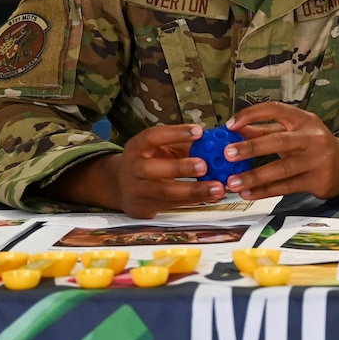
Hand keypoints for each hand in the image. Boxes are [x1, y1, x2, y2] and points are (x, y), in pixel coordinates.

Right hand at [45, 123, 223, 218]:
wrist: (121, 186)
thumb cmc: (150, 161)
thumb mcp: (160, 148)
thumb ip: (184, 145)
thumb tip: (216, 142)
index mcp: (136, 147)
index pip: (152, 137)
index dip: (175, 133)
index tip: (199, 132)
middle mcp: (133, 168)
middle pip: (151, 169)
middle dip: (179, 167)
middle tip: (204, 165)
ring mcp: (137, 190)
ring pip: (164, 192)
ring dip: (193, 190)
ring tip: (217, 187)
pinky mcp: (145, 207)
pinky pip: (172, 205)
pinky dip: (194, 201)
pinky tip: (211, 196)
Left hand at [219, 101, 338, 200]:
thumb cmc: (311, 144)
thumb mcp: (292, 132)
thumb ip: (264, 131)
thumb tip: (234, 131)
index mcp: (303, 119)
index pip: (275, 109)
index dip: (251, 115)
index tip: (230, 125)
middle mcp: (313, 137)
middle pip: (279, 141)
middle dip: (251, 147)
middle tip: (228, 154)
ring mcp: (318, 160)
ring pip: (282, 169)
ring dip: (255, 176)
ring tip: (233, 182)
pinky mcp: (318, 180)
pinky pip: (287, 187)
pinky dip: (265, 191)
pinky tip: (248, 193)